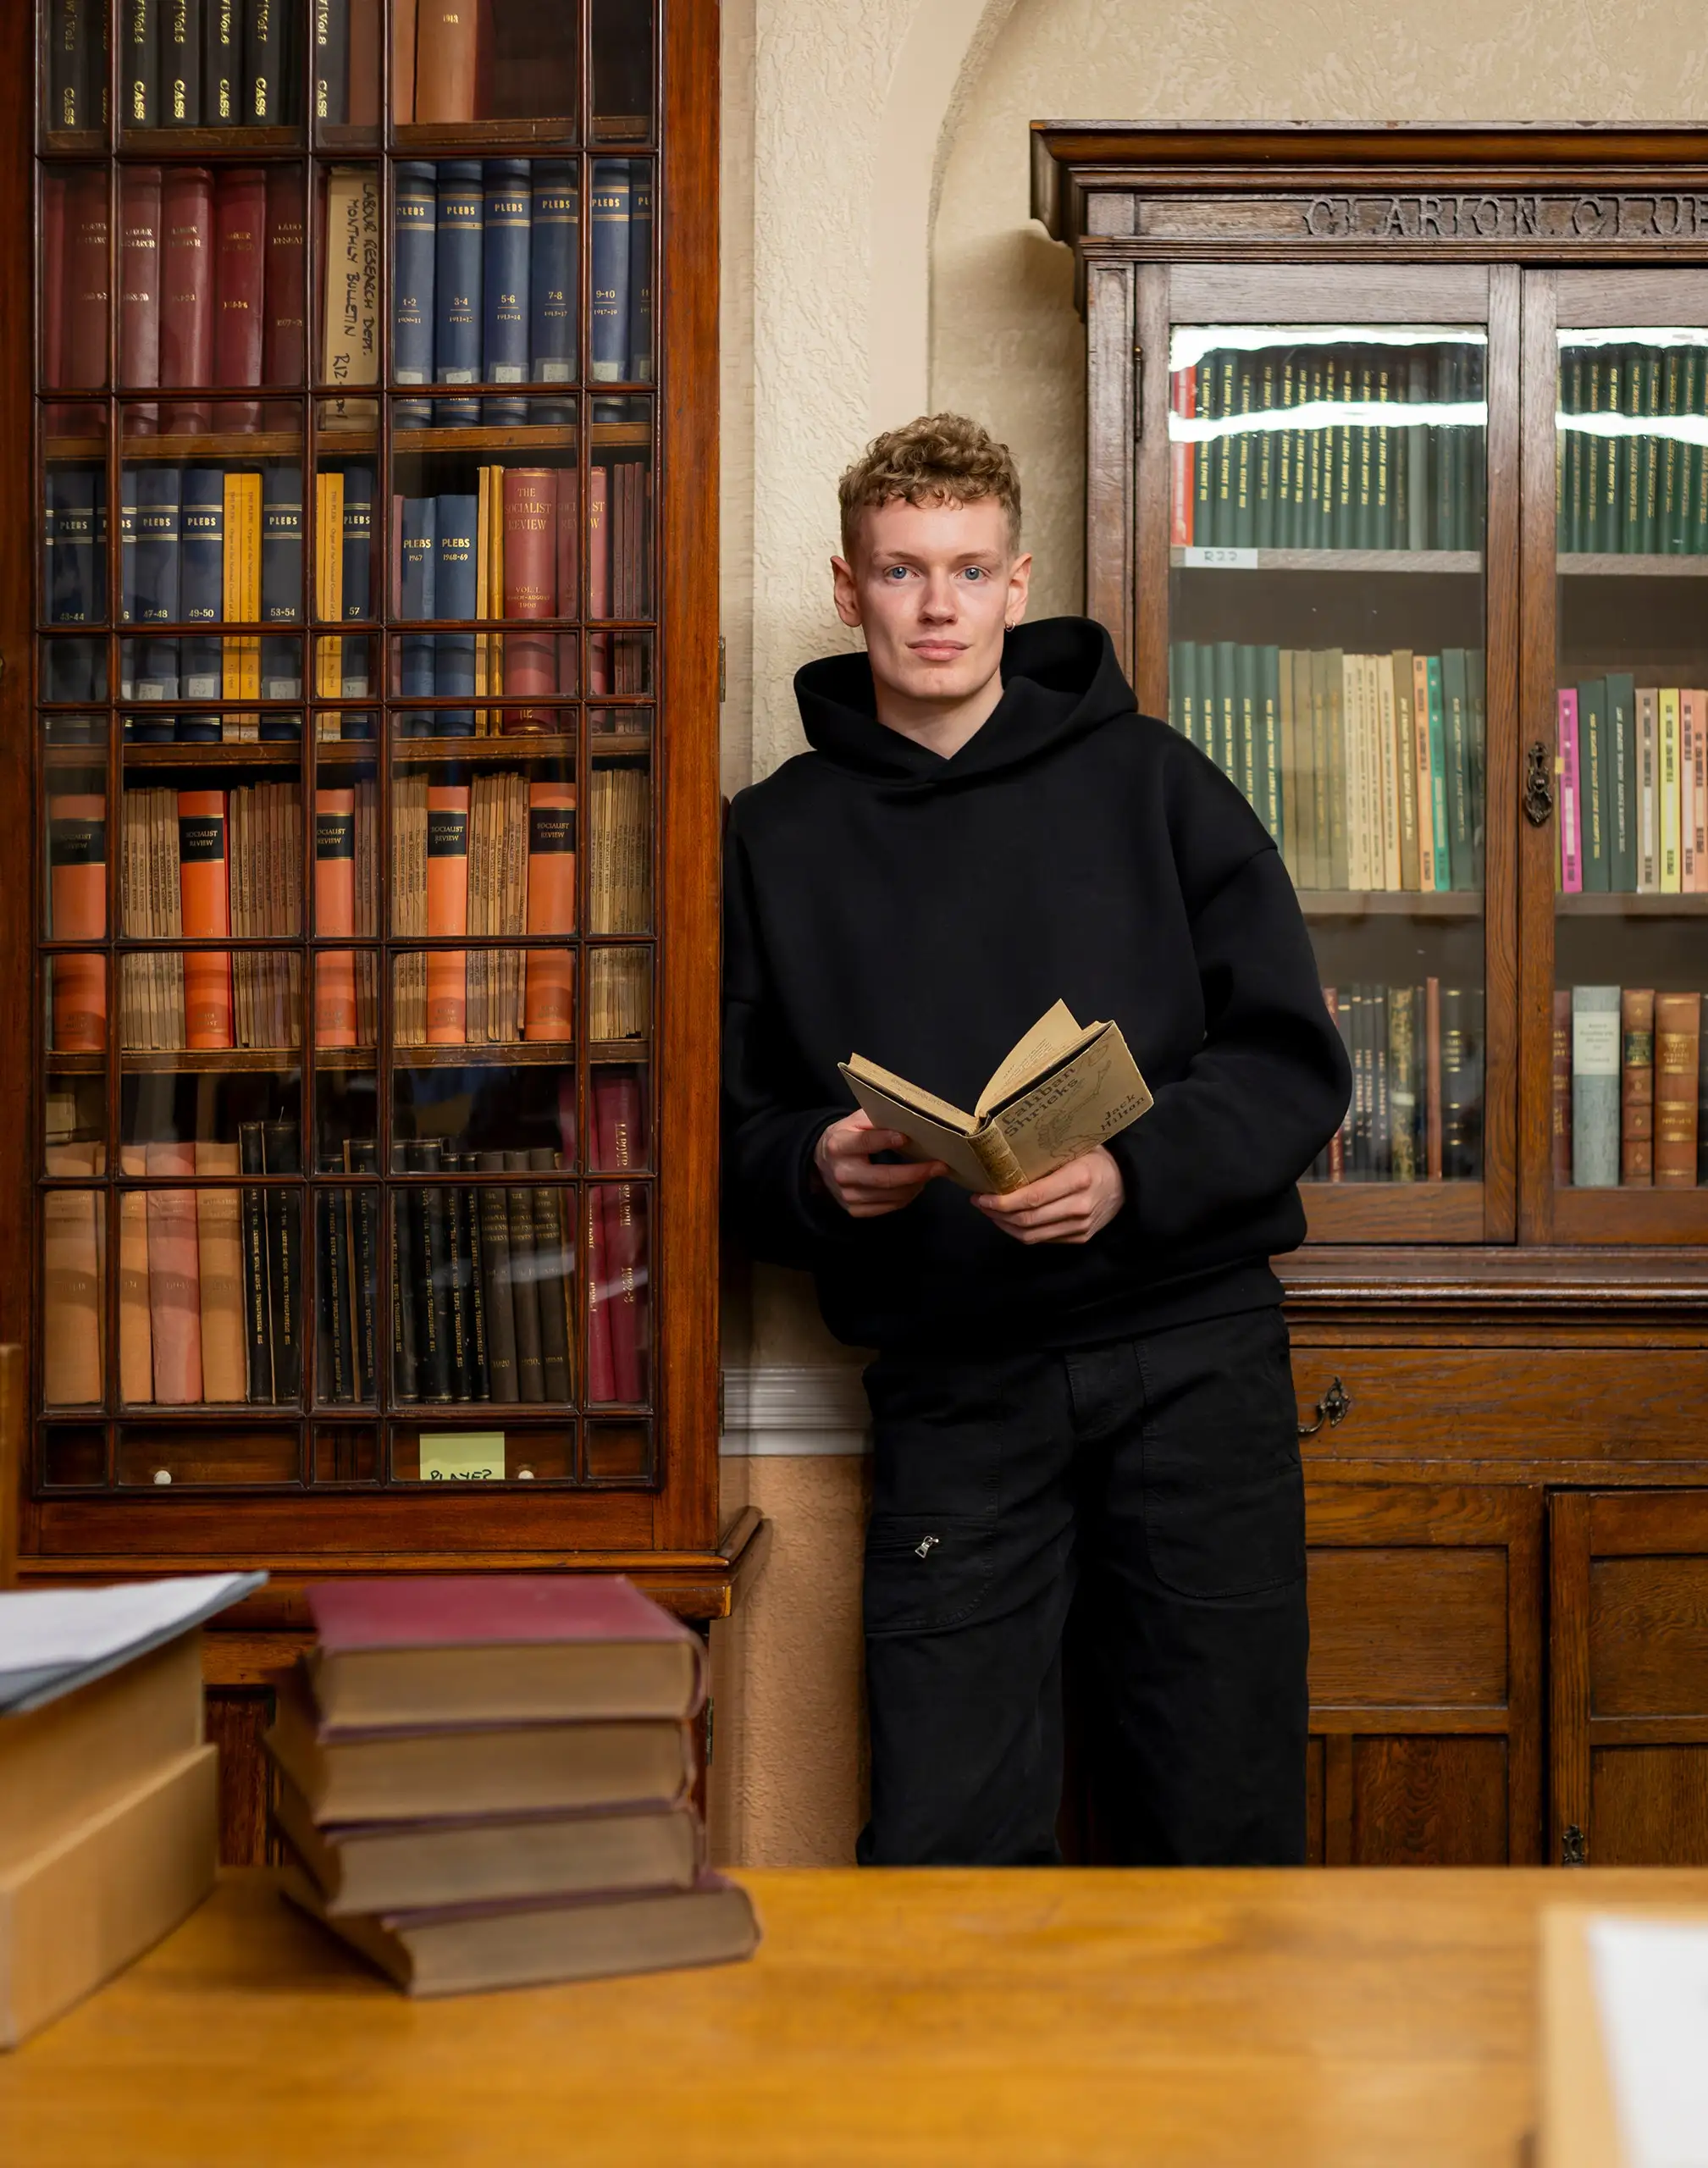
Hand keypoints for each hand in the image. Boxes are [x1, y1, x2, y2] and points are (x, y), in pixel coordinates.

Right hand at [814, 1111, 946, 1218]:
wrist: (823, 1162)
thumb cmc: (847, 1137)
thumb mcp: (855, 1121)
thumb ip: (877, 1117)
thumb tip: (910, 1118)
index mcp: (839, 1145)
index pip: (865, 1143)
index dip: (885, 1140)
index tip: (907, 1138)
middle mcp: (842, 1173)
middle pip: (883, 1178)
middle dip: (915, 1173)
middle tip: (940, 1166)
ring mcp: (847, 1195)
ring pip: (890, 1196)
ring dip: (915, 1185)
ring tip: (931, 1174)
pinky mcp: (854, 1210)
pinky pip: (888, 1207)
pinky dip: (906, 1197)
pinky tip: (915, 1185)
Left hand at [972, 1146, 1125, 1245]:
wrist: (1128, 1182)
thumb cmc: (1096, 1158)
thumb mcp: (1075, 1146)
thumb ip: (1045, 1153)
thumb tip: (1003, 1153)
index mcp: (1079, 1179)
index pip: (1032, 1198)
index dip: (1002, 1201)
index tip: (982, 1195)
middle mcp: (1080, 1206)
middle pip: (1028, 1220)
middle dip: (997, 1213)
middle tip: (979, 1202)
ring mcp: (1080, 1227)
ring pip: (1031, 1236)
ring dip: (1005, 1225)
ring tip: (990, 1211)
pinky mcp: (1080, 1238)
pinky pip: (1042, 1240)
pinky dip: (1021, 1231)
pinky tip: (1009, 1219)